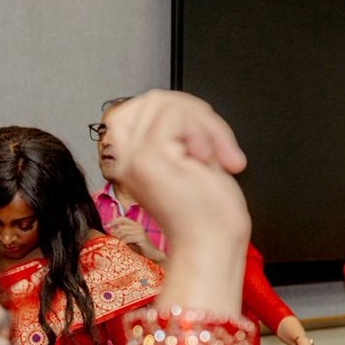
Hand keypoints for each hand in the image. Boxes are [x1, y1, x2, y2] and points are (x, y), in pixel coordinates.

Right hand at [100, 91, 249, 261]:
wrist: (213, 246)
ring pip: (166, 103)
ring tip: (218, 157)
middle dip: (198, 115)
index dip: (180, 112)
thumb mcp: (187, 161)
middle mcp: (123, 157)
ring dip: (206, 125)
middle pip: (154, 99)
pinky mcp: (149, 155)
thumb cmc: (207, 215)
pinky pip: (175, 115)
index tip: (205, 140)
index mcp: (129, 159)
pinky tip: (208, 160)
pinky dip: (204, 131)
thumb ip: (176, 134)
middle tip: (221, 149)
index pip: (140, 108)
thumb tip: (182, 105)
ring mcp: (132, 155)